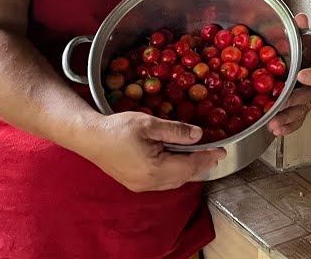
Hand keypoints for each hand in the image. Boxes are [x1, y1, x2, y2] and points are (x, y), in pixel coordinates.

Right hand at [75, 111, 225, 192]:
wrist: (88, 137)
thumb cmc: (117, 128)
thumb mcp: (149, 124)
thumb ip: (176, 131)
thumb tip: (199, 135)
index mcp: (155, 169)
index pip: (190, 166)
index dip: (207, 157)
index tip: (222, 150)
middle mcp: (149, 183)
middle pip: (183, 178)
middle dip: (201, 166)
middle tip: (214, 154)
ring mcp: (140, 185)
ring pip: (173, 182)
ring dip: (188, 171)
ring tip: (201, 158)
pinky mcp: (134, 183)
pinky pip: (161, 182)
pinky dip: (175, 173)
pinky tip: (178, 162)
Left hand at [268, 12, 310, 136]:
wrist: (300, 56)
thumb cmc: (302, 47)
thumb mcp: (302, 35)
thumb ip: (301, 27)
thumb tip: (300, 16)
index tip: (301, 74)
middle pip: (309, 97)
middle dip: (294, 102)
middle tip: (279, 103)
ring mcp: (306, 100)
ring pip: (301, 112)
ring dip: (288, 119)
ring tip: (273, 123)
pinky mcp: (296, 109)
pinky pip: (294, 120)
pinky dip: (286, 127)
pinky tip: (274, 130)